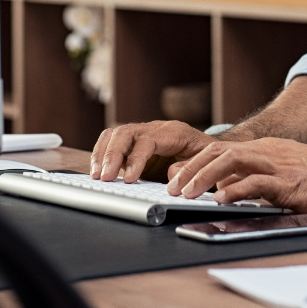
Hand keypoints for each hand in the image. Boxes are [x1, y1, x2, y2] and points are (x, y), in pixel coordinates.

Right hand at [90, 121, 214, 182]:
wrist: (210, 150)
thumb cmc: (207, 156)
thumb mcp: (205, 163)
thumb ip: (189, 168)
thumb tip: (170, 174)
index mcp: (174, 132)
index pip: (148, 139)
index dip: (136, 158)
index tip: (129, 178)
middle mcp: (155, 128)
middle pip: (126, 132)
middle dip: (112, 155)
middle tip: (105, 178)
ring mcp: (143, 133)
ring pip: (116, 134)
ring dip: (102, 154)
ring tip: (97, 175)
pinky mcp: (135, 143)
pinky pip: (113, 140)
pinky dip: (102, 153)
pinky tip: (99, 170)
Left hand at [166, 137, 306, 214]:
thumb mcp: (287, 171)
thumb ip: (259, 177)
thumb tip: (228, 189)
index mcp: (267, 148)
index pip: (222, 149)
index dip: (195, 162)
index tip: (176, 177)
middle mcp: (270, 151)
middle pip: (221, 151)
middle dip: (192, 169)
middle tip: (172, 187)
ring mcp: (280, 164)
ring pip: (232, 161)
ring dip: (205, 177)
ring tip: (187, 193)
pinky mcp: (291, 183)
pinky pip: (258, 182)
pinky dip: (236, 189)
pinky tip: (222, 199)